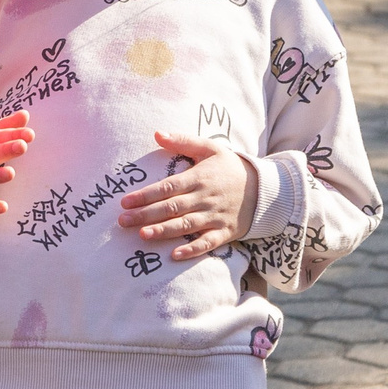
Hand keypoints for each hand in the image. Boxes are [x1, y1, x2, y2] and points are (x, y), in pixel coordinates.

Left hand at [117, 131, 256, 259]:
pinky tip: (175, 255)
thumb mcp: (210, 148)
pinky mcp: (225, 232)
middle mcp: (204, 198)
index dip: (146, 195)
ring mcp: (215, 216)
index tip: (125, 201)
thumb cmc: (231, 167)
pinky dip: (192, 250)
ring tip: (142, 235)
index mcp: (198, 178)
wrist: (265, 188)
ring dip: (164, 231)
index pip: (167, 187)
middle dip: (146, 214)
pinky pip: (208, 243)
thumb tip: (157, 134)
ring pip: (186, 225)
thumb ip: (183, 141)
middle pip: (171, 207)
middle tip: (122, 221)